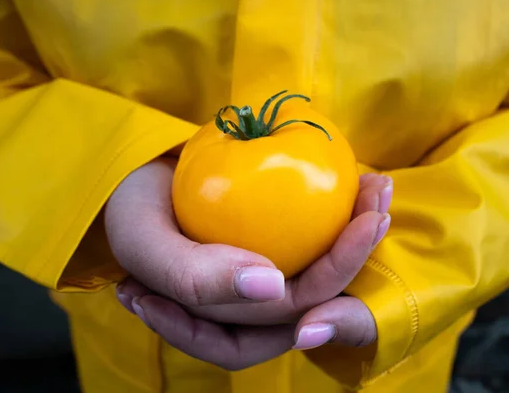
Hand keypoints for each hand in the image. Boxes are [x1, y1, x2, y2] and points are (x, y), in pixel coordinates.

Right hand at [110, 159, 391, 369]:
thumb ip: (198, 277)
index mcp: (221, 326)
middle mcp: (247, 310)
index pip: (284, 318)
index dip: (330, 283)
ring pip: (314, 268)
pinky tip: (361, 181)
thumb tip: (273, 286)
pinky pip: (307, 238)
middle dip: (355, 248)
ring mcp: (257, 278)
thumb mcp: (149, 245)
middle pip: (310, 293)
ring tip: (378, 185)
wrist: (130, 182)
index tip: (367, 226)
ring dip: (352, 229)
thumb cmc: (133, 215)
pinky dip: (335, 211)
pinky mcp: (266, 248)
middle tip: (379, 196)